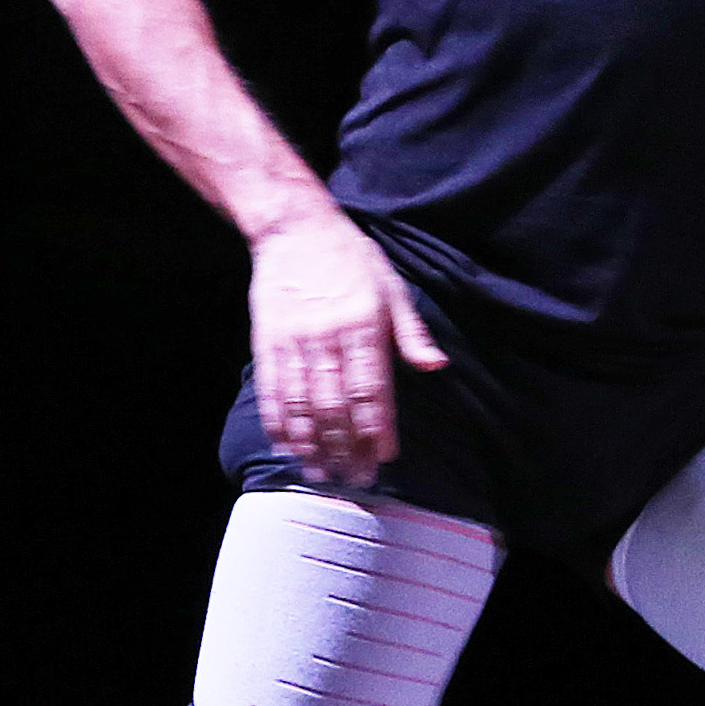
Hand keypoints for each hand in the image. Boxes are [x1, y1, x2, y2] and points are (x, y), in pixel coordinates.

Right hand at [248, 209, 445, 489]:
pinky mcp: (268, 340)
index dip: (378, 427)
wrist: (293, 226)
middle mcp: (328, 336)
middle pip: (337, 404)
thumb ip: (411, 332)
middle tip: (355, 479)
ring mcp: (294, 340)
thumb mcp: (391, 286)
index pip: (372, 388)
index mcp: (364, 324)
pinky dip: (279, 420)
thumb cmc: (350, 257)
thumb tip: (437, 367)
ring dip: (312, 443)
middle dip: (347, 446)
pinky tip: (287, 444)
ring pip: (303, 403)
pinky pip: (273, 388)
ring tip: (322, 473)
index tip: (384, 456)